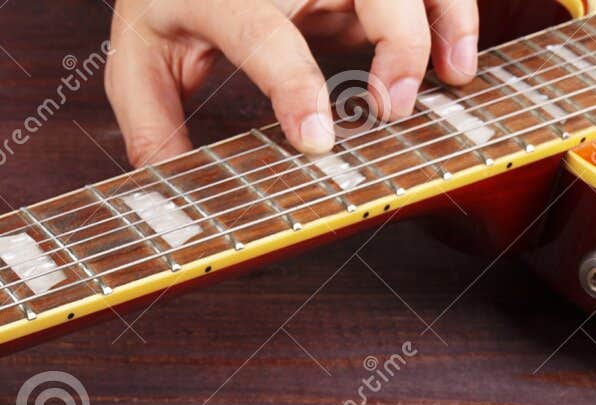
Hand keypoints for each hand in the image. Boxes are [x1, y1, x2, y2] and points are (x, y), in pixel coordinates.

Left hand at [106, 0, 480, 163]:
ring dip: (443, 22)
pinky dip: (451, 14)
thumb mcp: (138, 63)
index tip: (318, 141)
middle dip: (396, 44)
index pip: (265, 34)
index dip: (296, 87)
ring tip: (453, 80)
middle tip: (391, 112)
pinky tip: (457, 61)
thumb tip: (172, 194)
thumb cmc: (165, 5)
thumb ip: (152, 125)